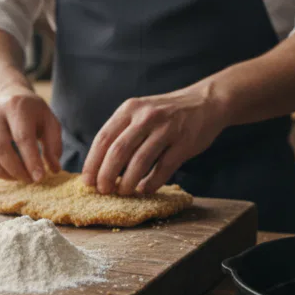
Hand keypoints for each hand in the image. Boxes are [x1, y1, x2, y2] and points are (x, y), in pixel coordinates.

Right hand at [0, 83, 61, 181]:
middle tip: (29, 179)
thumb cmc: (32, 113)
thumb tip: (53, 169)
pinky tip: (3, 172)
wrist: (7, 96)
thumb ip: (53, 145)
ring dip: (0, 172)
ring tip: (17, 176)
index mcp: (17, 107)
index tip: (39, 177)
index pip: (22, 137)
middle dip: (15, 169)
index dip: (31, 160)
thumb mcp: (50, 122)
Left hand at [82, 87, 227, 194]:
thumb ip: (122, 132)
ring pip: (140, 161)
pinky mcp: (184, 142)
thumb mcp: (141, 112)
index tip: (87, 182)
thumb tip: (100, 166)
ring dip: (128, 182)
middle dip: (107, 175)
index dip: (92, 163)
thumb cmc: (167, 113)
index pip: (103, 138)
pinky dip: (151, 183)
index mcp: (130, 109)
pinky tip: (145, 190)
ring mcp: (167, 128)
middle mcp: (146, 116)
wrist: (206, 102)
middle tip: (104, 191)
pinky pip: (163, 168)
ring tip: (124, 193)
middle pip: (118, 151)